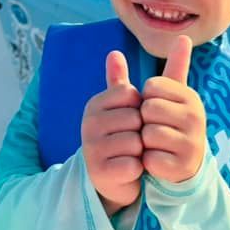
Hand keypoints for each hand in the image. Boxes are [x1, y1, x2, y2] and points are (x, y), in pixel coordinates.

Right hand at [82, 50, 143, 214]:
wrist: (111, 178)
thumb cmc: (121, 136)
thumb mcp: (122, 107)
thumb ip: (119, 80)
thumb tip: (114, 51)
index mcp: (95, 104)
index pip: (131, 94)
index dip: (140, 108)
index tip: (132, 118)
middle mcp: (88, 123)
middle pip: (135, 118)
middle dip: (141, 131)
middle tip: (132, 140)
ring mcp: (91, 148)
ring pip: (135, 142)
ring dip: (140, 151)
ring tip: (130, 155)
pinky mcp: (99, 172)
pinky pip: (132, 164)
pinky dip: (137, 169)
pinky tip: (129, 170)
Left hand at [141, 35, 204, 183]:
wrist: (185, 164)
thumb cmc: (170, 122)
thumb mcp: (169, 95)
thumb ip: (172, 67)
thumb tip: (184, 36)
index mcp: (190, 96)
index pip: (151, 86)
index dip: (146, 98)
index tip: (157, 107)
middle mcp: (196, 117)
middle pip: (148, 109)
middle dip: (144, 120)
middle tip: (156, 128)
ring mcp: (191, 142)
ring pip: (148, 134)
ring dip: (145, 142)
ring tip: (158, 144)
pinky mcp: (183, 166)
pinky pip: (150, 158)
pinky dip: (148, 161)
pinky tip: (159, 160)